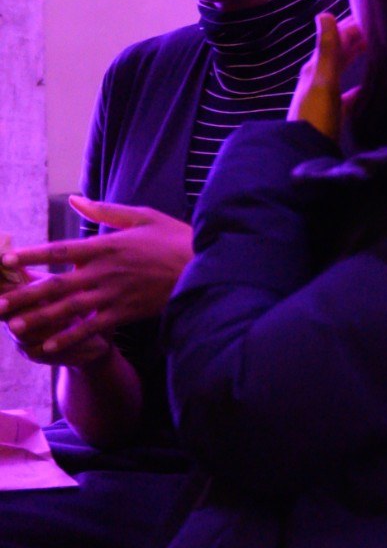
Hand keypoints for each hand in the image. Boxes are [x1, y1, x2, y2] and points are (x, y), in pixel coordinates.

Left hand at [1, 204, 195, 359]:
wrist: (205, 266)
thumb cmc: (175, 239)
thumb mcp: (143, 216)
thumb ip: (106, 211)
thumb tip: (75, 200)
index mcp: (106, 245)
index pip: (60, 250)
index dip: (32, 255)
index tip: (7, 260)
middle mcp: (104, 271)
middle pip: (56, 284)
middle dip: (25, 294)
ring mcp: (113, 294)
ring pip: (68, 308)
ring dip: (39, 318)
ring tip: (14, 325)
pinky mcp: (125, 312)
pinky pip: (91, 327)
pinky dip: (69, 338)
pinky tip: (49, 347)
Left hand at [288, 13, 365, 140]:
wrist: (305, 151)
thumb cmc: (316, 115)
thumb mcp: (324, 80)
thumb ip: (326, 48)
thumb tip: (325, 14)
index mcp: (316, 67)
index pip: (336, 38)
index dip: (352, 26)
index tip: (373, 15)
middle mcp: (319, 77)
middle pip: (339, 51)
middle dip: (356, 38)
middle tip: (380, 29)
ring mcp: (326, 95)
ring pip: (344, 68)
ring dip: (357, 57)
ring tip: (377, 50)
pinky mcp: (333, 111)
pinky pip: (348, 92)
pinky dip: (358, 84)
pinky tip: (368, 87)